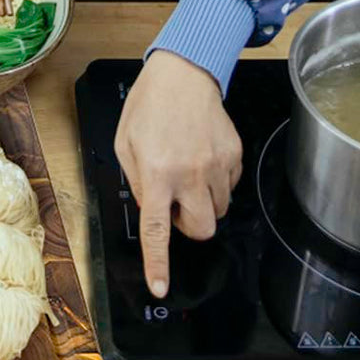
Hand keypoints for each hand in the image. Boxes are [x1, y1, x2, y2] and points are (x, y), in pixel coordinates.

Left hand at [114, 50, 242, 297]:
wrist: (184, 72)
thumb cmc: (149, 106)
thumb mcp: (126, 145)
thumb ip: (138, 183)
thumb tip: (152, 210)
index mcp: (157, 173)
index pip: (158, 230)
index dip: (159, 263)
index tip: (161, 287)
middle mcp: (189, 173)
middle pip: (202, 229)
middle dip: (190, 227)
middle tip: (175, 206)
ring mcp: (216, 165)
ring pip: (218, 210)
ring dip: (202, 204)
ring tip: (187, 174)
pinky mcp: (233, 155)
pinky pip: (230, 186)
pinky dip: (216, 183)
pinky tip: (201, 160)